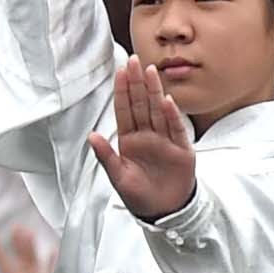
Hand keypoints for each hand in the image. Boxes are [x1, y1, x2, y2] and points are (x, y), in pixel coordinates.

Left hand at [87, 56, 198, 221]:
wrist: (165, 212)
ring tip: (150, 72)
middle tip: (134, 60)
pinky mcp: (181, 150)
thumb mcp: (118, 177)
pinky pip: (176, 129)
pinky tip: (166, 100)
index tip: (120, 71)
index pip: (125, 111)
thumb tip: (91, 136)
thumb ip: (106, 156)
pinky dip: (171, 115)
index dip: (122, 92)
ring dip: (154, 92)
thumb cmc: (139, 196)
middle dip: (137, 83)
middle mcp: (147, 136)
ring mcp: (165, 141)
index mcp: (129, 140)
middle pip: (141, 105)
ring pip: (158, 111)